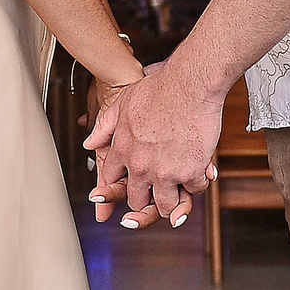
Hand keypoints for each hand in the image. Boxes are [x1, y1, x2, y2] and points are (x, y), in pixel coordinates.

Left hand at [84, 62, 219, 228]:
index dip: (120, 185)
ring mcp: (164, 172)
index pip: (112, 180)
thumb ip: (105, 126)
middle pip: (137, 201)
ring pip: (164, 206)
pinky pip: (194, 191)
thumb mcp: (123, 102)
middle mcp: (140, 165)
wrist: (189, 82)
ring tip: (179, 189)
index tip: (131, 183)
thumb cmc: (160, 87)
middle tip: (158, 191)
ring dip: (172, 200)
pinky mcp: (189, 172)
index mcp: (123, 149)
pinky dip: (198, 183)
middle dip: (146, 199)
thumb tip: (89, 144)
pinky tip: (200, 171)